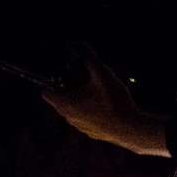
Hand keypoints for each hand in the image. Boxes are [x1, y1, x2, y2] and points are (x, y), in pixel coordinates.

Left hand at [41, 44, 170, 155]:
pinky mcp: (91, 132)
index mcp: (66, 103)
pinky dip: (90, 111)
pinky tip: (104, 104)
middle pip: (60, 100)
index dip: (51, 82)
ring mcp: (80, 127)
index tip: (62, 75)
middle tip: (82, 78)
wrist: (131, 128)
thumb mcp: (102, 74)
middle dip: (68, 89)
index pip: (46, 93)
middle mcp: (69, 117)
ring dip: (80, 101)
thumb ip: (90, 58)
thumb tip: (82, 44)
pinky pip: (85, 118)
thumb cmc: (114, 102)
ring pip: (73, 110)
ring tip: (95, 91)